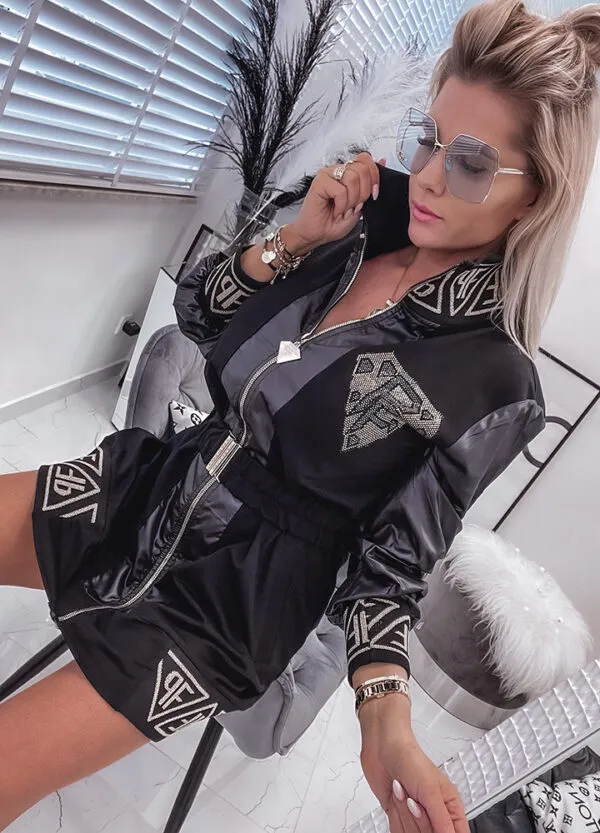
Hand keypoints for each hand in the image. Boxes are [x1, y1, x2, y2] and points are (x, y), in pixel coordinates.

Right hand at [286, 152, 386, 251]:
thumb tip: (382, 161)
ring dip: (351, 200)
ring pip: (353, 178)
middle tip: (354, 206)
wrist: (317, 235)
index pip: (366, 160)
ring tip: (343, 209)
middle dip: (363, 193)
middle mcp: (337, 171)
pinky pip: (341, 190)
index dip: (374, 177)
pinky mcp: (320, 182)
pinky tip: (335, 210)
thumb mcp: (360, 204)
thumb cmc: (333, 222)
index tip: (373, 195)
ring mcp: (328, 175)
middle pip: (362, 169)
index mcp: (347, 173)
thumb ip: (370, 183)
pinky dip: (341, 205)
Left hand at [358, 696, 468, 832]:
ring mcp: (416, 817)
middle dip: (419, 821)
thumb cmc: (409, 758)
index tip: (437, 828)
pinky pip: (398, 832)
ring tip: (404, 794)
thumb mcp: (430, 789)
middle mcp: (435, 815)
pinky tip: (396, 799)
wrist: (382, 747)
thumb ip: (442, 819)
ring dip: (404, 816)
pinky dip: (395, 819)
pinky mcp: (400, 817)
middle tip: (414, 800)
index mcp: (451, 807)